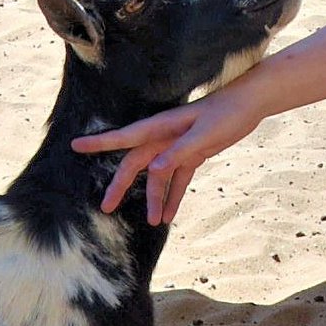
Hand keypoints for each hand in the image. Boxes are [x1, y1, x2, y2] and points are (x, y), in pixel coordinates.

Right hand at [74, 91, 262, 225]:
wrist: (251, 103)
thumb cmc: (227, 112)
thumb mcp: (205, 134)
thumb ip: (179, 152)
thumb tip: (154, 170)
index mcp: (162, 127)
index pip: (124, 137)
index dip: (99, 143)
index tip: (75, 146)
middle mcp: (165, 137)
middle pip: (135, 164)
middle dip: (121, 186)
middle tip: (106, 208)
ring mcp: (178, 146)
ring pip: (158, 177)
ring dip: (155, 199)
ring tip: (152, 223)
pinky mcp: (193, 154)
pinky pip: (179, 179)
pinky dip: (175, 196)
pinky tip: (171, 215)